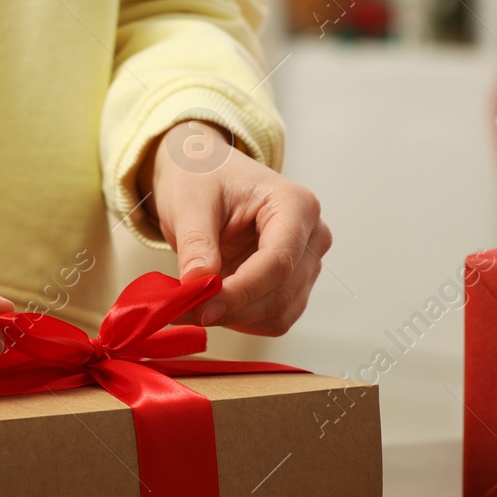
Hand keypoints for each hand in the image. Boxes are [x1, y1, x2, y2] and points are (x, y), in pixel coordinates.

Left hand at [138, 120, 330, 336]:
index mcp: (296, 205)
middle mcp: (312, 236)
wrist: (205, 176)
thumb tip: (199, 283)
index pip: (278, 262)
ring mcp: (305, 263)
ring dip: (234, 319)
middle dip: (232, 310)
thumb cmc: (203, 177)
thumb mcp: (190, 202)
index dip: (241, 292)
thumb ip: (196, 243)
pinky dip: (239, 320)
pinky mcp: (291, 284)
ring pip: (280, 314)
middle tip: (184, 311)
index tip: (202, 307)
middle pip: (281, 294)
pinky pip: (272, 318)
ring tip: (191, 306)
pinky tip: (210, 306)